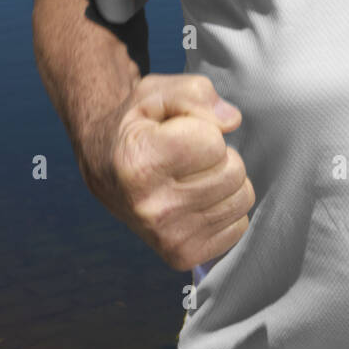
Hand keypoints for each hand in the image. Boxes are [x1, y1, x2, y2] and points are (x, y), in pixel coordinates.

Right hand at [79, 73, 255, 270]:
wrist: (106, 169)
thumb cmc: (137, 126)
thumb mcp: (155, 92)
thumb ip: (195, 92)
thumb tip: (231, 121)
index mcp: (139, 164)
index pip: (213, 142)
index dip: (203, 127)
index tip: (179, 131)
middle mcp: (152, 208)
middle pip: (233, 171)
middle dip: (219, 154)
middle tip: (189, 154)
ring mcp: (168, 237)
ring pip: (242, 198)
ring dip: (225, 180)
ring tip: (193, 175)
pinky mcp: (183, 256)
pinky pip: (239, 225)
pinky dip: (224, 207)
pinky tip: (196, 198)